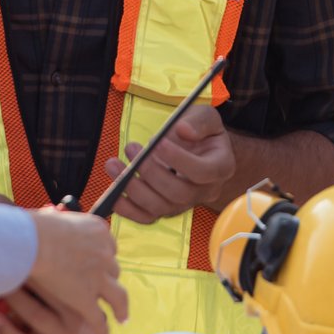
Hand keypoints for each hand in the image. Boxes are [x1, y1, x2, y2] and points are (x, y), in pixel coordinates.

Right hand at [23, 208, 127, 333]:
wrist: (33, 241)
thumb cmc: (34, 226)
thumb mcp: (52, 216)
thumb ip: (57, 219)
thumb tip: (50, 213)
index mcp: (98, 231)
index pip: (108, 247)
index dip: (104, 258)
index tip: (100, 266)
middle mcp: (104, 254)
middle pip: (113, 271)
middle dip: (109, 280)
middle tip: (106, 290)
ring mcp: (98, 278)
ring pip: (118, 296)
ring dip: (120, 308)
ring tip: (121, 317)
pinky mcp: (86, 299)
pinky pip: (98, 318)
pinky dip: (102, 328)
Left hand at [102, 104, 235, 223]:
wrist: (199, 148)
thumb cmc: (202, 132)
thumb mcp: (206, 116)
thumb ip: (198, 121)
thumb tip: (182, 131)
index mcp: (220, 168)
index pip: (201, 172)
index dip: (178, 160)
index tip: (157, 142)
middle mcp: (205, 191)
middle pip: (178, 193)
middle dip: (150, 172)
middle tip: (131, 148)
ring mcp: (184, 204)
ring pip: (160, 207)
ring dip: (133, 188)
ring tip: (113, 164)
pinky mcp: (165, 210)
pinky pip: (147, 217)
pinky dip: (128, 210)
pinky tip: (113, 194)